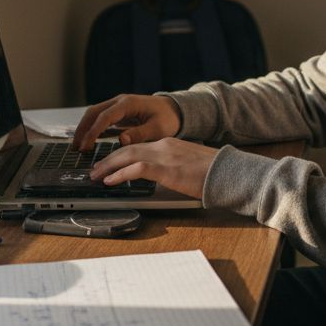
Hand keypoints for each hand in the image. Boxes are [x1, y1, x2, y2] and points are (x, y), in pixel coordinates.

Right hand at [74, 94, 181, 150]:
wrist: (174, 110)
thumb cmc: (168, 119)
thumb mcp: (158, 128)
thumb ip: (140, 133)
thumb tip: (121, 139)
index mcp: (128, 104)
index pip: (105, 116)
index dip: (93, 131)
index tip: (86, 146)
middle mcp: (119, 102)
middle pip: (94, 112)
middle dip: (82, 129)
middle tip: (76, 148)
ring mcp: (117, 106)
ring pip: (94, 114)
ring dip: (84, 128)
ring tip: (78, 147)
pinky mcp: (118, 112)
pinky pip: (100, 118)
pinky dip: (92, 128)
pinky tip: (87, 141)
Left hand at [89, 138, 215, 198]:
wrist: (230, 172)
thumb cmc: (216, 173)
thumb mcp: (191, 165)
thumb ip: (175, 166)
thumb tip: (167, 176)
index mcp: (171, 144)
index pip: (139, 147)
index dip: (120, 155)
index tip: (109, 164)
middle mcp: (165, 145)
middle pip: (128, 149)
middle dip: (108, 159)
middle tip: (94, 169)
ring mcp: (165, 156)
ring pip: (127, 156)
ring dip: (108, 166)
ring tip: (95, 175)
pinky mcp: (166, 169)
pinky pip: (135, 170)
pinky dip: (119, 175)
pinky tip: (110, 181)